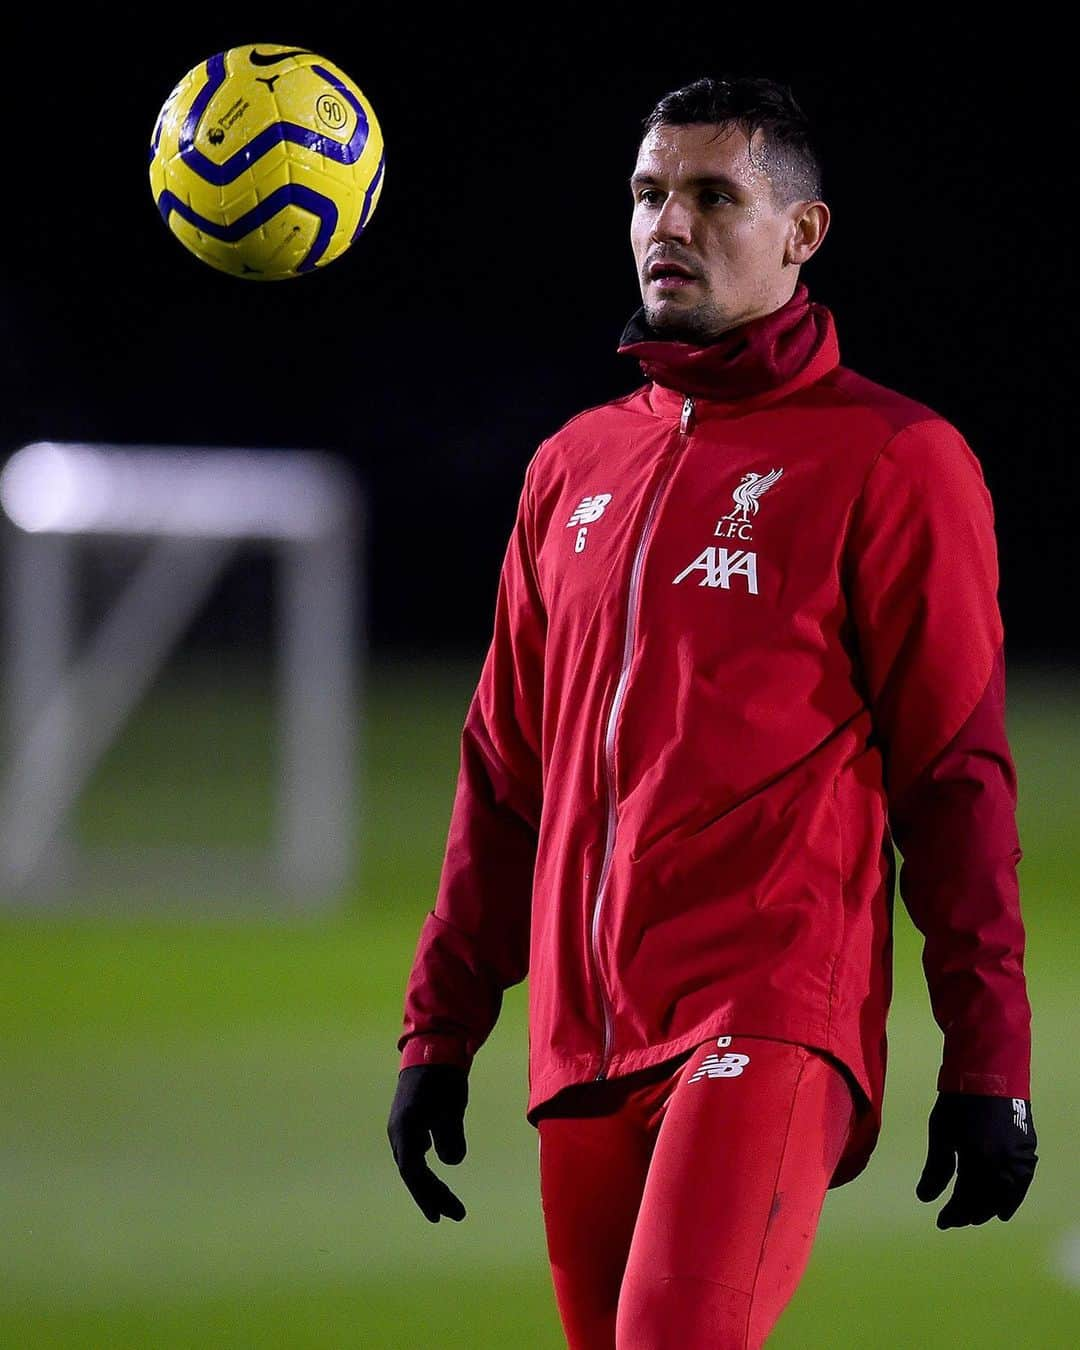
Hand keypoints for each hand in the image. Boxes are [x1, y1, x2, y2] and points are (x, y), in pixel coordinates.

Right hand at [387, 1064, 468, 1221]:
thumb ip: (451, 1135)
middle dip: (432, 1195)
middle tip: (455, 1214)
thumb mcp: (452, 1106)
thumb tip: (451, 1162)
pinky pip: (414, 1150)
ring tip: (446, 1203)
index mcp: (405, 1129)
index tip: (444, 1213)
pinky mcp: (410, 1120)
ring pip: (413, 1164)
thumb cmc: (443, 1077)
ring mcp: (402, 1126)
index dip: (428, 1195)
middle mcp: (399, 1132)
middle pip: (413, 1173)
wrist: (433, 1047)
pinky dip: (425, 1165)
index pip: (413, 1172)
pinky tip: (435, 1164)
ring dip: (429, 1184)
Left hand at [916, 1092, 1037, 1228]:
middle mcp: (1002, 1165)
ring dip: (989, 1209)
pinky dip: (1011, 1200)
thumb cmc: (957, 1103)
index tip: (941, 1222)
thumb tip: (925, 1199)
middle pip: (986, 1202)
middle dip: (969, 1213)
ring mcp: (1019, 1160)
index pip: (966, 1200)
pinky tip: (1003, 1210)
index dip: (953, 1214)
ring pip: (1005, 1197)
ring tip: (975, 1217)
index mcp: (978, 1161)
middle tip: (955, 1219)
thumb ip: (936, 1169)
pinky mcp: (1028, 1152)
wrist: (987, 1074)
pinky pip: (1021, 1185)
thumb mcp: (941, 1134)